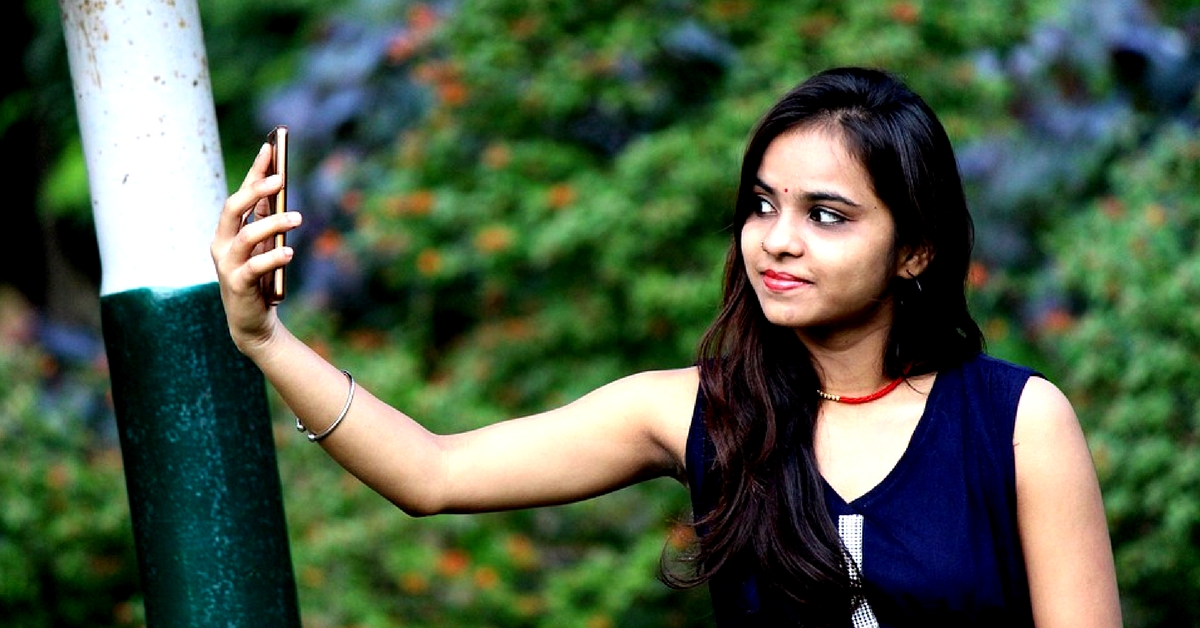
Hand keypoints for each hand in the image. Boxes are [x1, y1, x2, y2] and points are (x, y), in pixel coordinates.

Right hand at [210, 143, 302, 353]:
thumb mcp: (263, 246)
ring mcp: (227, 265)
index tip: (270, 148)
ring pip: (246, 236)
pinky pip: (255, 267)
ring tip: (298, 218)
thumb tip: (279, 187)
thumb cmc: (259, 279)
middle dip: (256, 190)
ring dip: (273, 224)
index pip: (240, 195)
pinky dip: (273, 258)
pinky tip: (290, 253)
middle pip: (233, 208)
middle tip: (282, 179)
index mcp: (227, 231)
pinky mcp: (237, 285)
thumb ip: (266, 219)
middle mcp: (221, 244)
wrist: (252, 322)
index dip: (255, 172)